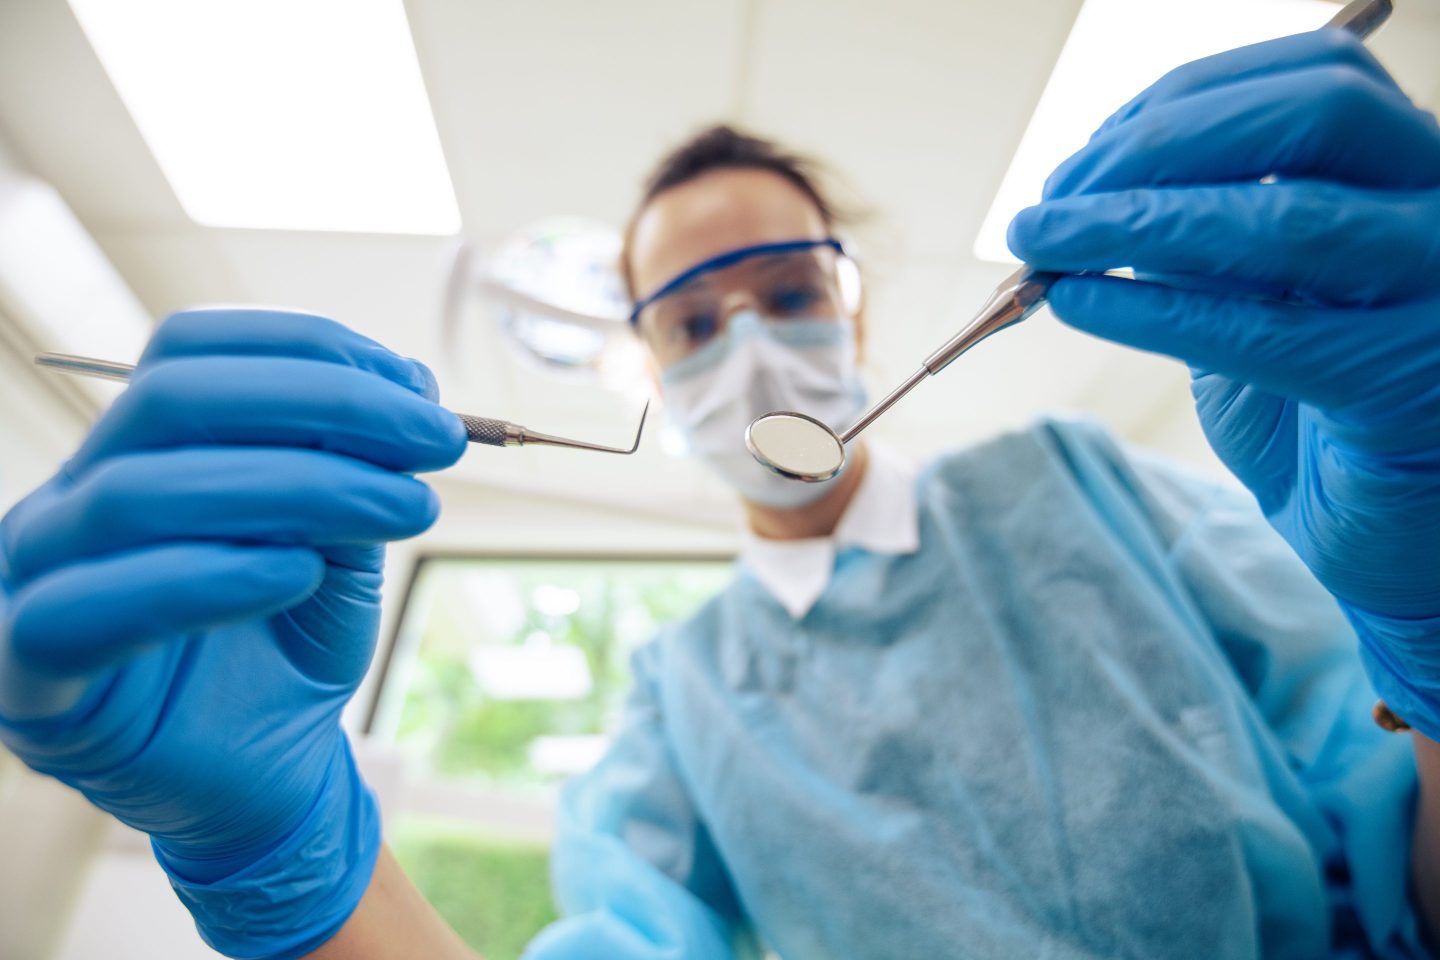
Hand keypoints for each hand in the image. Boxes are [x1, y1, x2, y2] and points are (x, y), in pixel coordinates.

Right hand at [0, 309, 465, 956]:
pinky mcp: (35, 673)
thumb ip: (353, 468)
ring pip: (138, 493)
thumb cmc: (289, 651)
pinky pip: (100, 606)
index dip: (308, 349)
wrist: (262, 780)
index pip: (192, 351)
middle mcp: (75, 499)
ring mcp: (38, 579)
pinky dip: (210, 577)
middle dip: (321, 403)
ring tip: (407, 506)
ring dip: (298, 485)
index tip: (420, 388)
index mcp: (137, 453)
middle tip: (436, 438)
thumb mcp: (339, 544)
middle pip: (168, 398)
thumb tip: (407, 385)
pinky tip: (299, 573)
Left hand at [1007, 31, 1439, 733]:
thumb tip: (1085, 193)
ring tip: (1040, 248)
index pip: (1312, 77)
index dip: (1180, 102)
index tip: (1081, 157)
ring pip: (1286, 215)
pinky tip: (1080, 302)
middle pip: (1311, 113)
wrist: (1394, 539)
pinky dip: (1152, 307)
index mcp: (1414, 172)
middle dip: (1155, 146)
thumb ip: (1202, 238)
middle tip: (1052, 205)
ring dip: (1134, 221)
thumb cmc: (1319, 412)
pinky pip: (1261, 328)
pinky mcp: (1404, 385)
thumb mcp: (1259, 298)